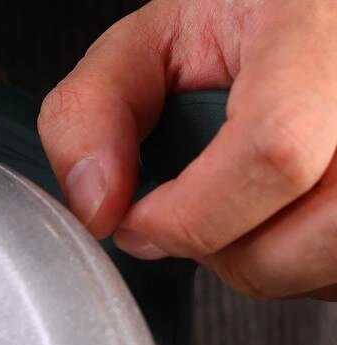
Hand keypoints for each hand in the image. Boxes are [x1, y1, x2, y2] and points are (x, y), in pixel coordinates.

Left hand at [38, 0, 336, 300]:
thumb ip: (87, 116)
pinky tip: (277, 215)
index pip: (274, 154)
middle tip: (193, 213)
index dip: (192, 216)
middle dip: (227, 252)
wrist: (301, 19)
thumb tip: (97, 210)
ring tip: (237, 210)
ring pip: (332, 264)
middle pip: (313, 234)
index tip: (143, 218)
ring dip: (265, 261)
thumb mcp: (142, 49)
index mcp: (311, 31)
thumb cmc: (232, 25)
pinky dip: (297, 264)